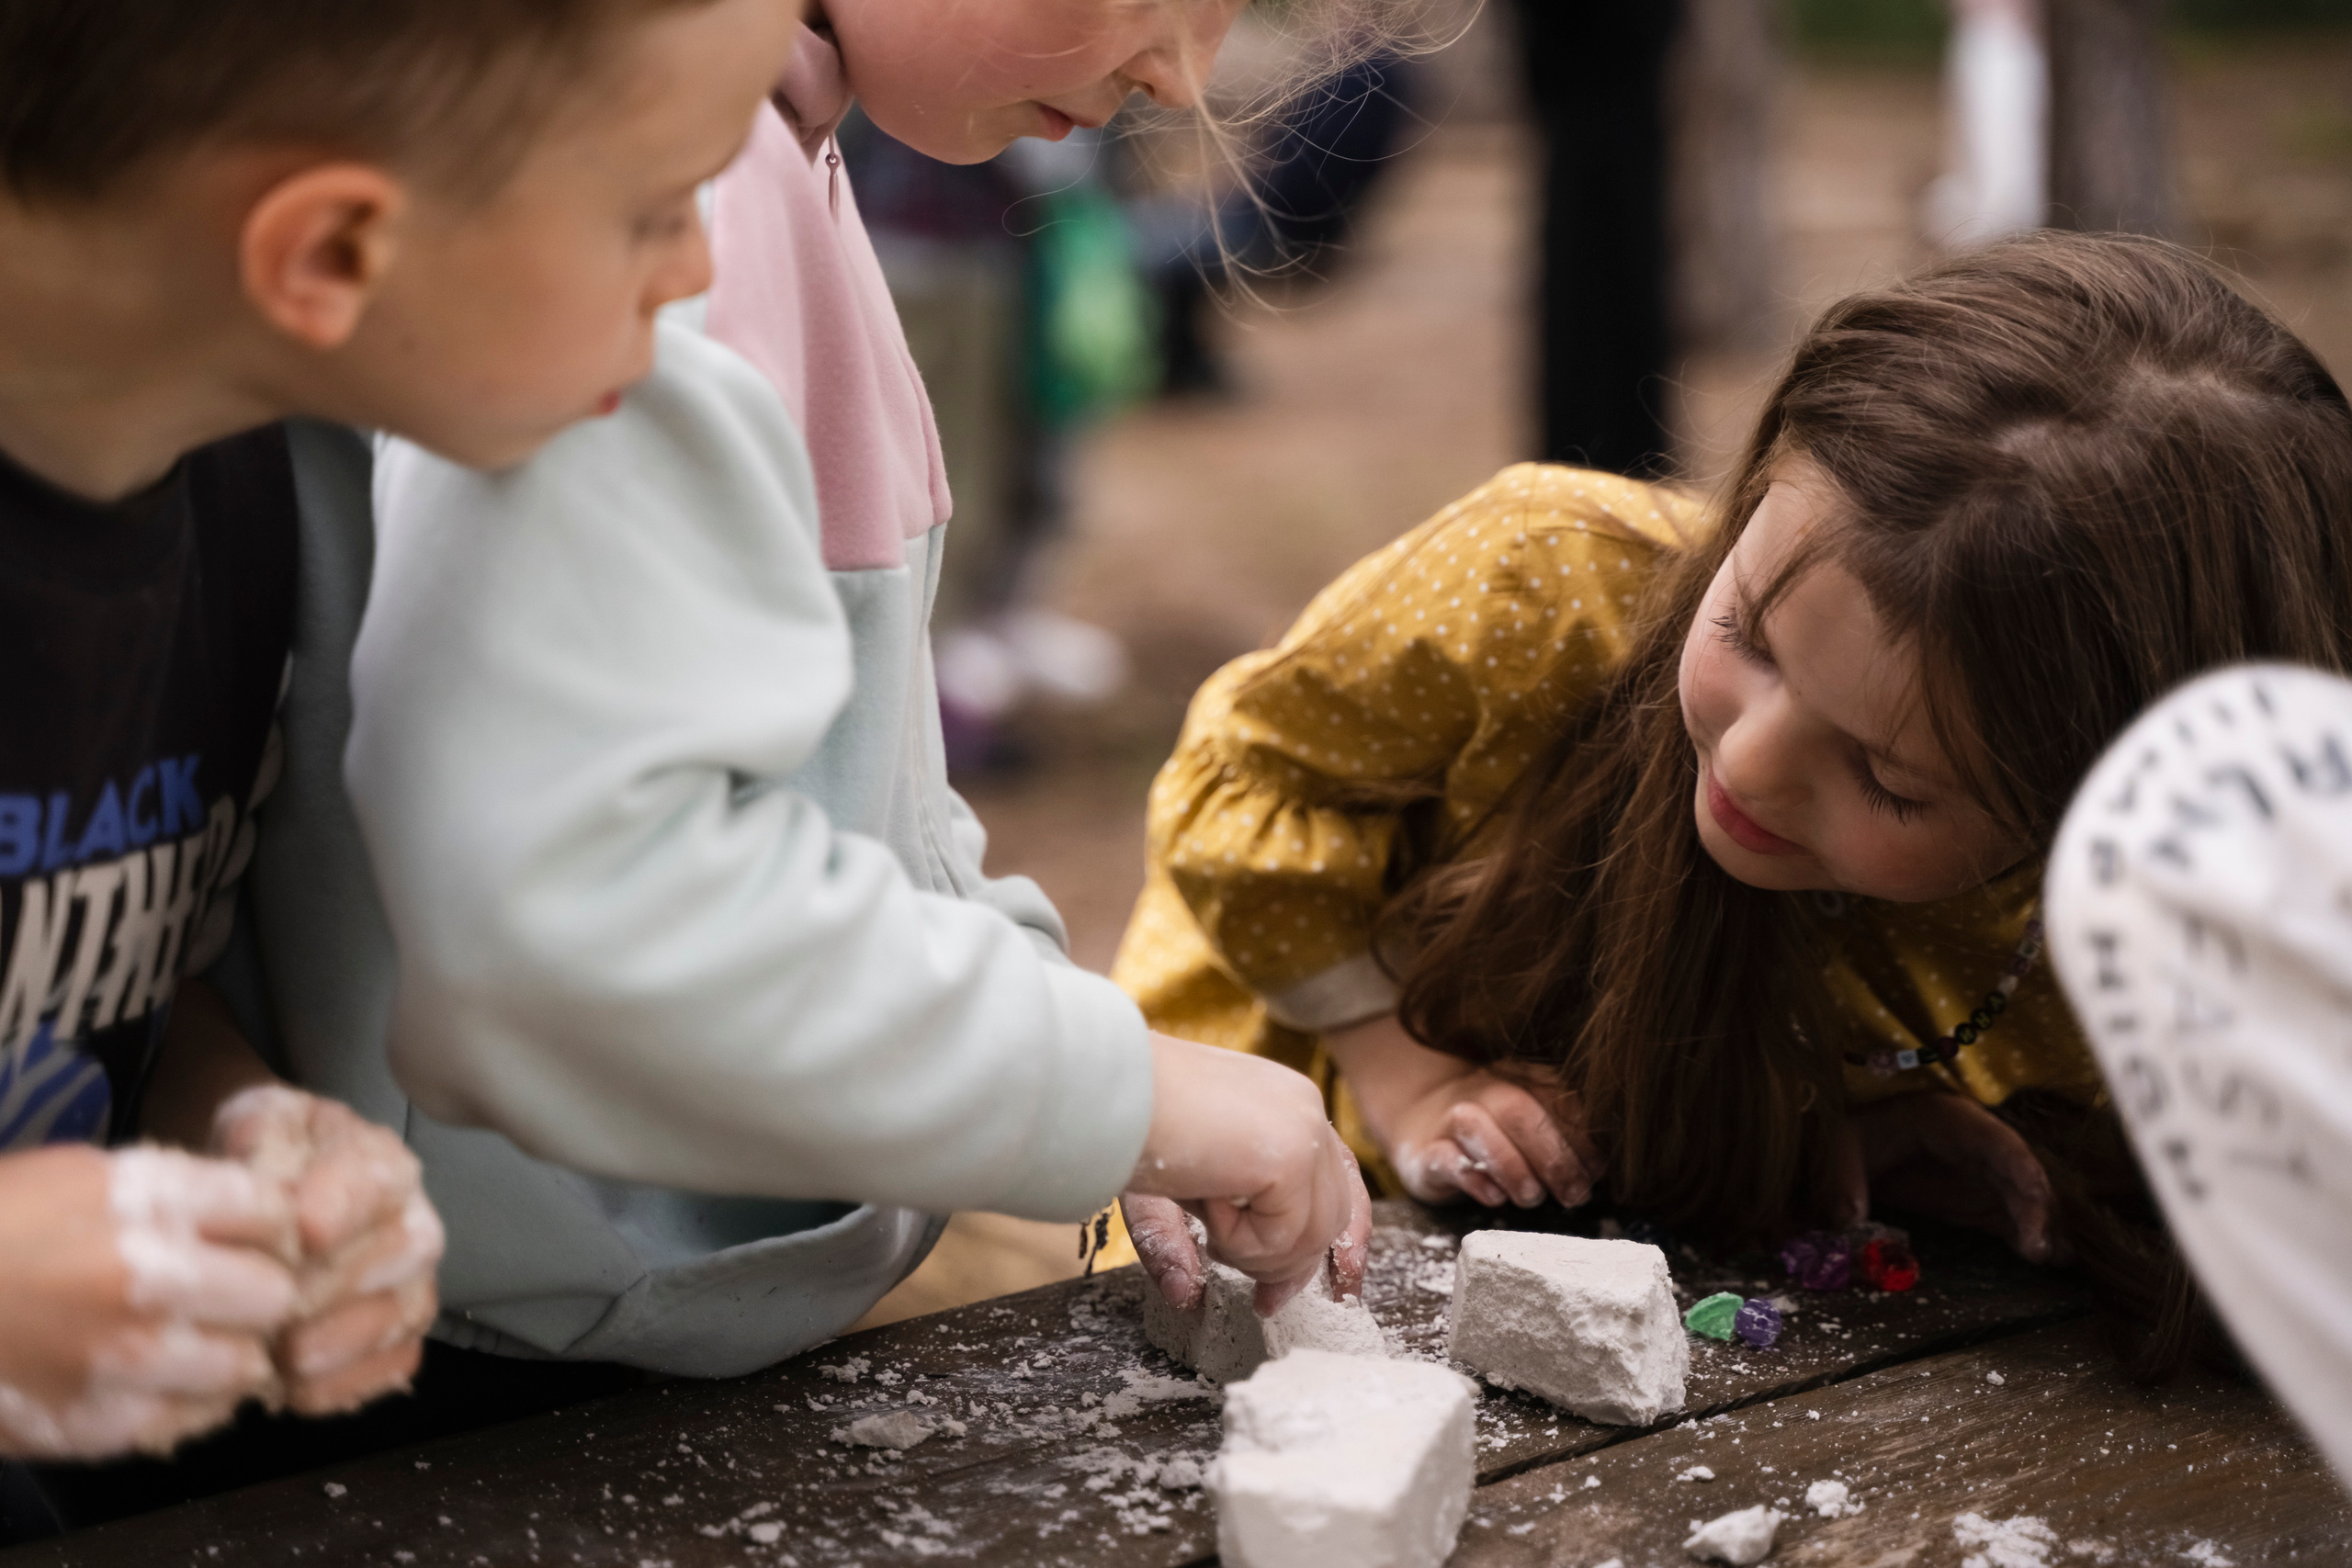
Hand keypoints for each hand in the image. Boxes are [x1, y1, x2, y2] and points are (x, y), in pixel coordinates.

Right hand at [0, 1143, 298, 1458]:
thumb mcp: (79, 1176)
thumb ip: (172, 1193)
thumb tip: (254, 1216)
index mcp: (147, 1198)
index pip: (274, 1211)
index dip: (269, 1227)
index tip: (254, 1236)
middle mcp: (150, 1277)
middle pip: (276, 1293)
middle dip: (260, 1293)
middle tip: (231, 1295)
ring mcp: (128, 1358)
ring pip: (245, 1365)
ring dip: (229, 1354)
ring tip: (195, 1343)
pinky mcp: (102, 1423)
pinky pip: (190, 1419)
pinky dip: (185, 1404)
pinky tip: (154, 1381)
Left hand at [212, 1088, 444, 1415]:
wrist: (263, 1197)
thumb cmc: (263, 1161)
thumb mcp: (254, 1125)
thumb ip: (260, 1141)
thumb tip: (269, 1190)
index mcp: (379, 1159)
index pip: (376, 1180)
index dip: (343, 1207)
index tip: (302, 1231)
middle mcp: (412, 1218)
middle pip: (403, 1253)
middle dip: (333, 1287)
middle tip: (273, 1309)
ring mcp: (412, 1279)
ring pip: (402, 1314)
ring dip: (339, 1343)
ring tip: (280, 1356)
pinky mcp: (400, 1333)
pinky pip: (395, 1365)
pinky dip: (347, 1384)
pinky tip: (294, 1386)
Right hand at [1128, 1034, 1371, 1313]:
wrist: (1101, 1083)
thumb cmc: (1121, 1122)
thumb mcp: (1163, 1187)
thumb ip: (1185, 1235)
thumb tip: (1187, 1297)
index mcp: (1282, 1104)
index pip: (1340, 1178)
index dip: (1337, 1238)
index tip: (1322, 1288)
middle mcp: (1302, 1105)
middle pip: (1335, 1214)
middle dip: (1296, 1267)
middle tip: (1264, 1302)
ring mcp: (1304, 1124)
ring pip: (1315, 1232)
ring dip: (1254, 1251)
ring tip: (1205, 1217)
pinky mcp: (1294, 1150)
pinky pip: (1286, 1235)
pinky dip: (1240, 1241)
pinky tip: (1206, 1200)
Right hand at [1324, 1013, 1597, 1209]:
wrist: (1427, 1126)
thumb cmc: (1499, 1133)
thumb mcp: (1535, 1122)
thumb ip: (1567, 1135)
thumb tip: (1599, 1168)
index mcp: (1522, 1076)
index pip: (1556, 1098)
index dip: (1582, 1137)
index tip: (1597, 1172)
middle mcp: (1485, 1089)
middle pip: (1519, 1109)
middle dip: (1554, 1157)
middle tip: (1574, 1195)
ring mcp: (1450, 1117)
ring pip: (1476, 1127)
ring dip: (1513, 1167)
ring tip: (1533, 1197)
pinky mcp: (1426, 1151)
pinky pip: (1444, 1159)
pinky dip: (1473, 1180)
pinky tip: (1495, 1197)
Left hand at [1818, 1091, 2059, 1263]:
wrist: (1853, 1145)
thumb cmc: (1852, 1137)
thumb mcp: (1839, 1149)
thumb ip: (1843, 1183)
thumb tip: (1848, 1223)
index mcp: (1950, 1119)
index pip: (1999, 1143)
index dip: (2023, 1172)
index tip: (2035, 1205)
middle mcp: (1979, 1145)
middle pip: (2022, 1173)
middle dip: (2039, 1208)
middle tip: (2042, 1250)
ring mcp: (1984, 1173)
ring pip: (2026, 1197)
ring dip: (2043, 1224)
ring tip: (2056, 1258)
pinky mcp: (1980, 1199)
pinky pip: (2013, 1216)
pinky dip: (2029, 1234)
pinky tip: (2045, 1258)